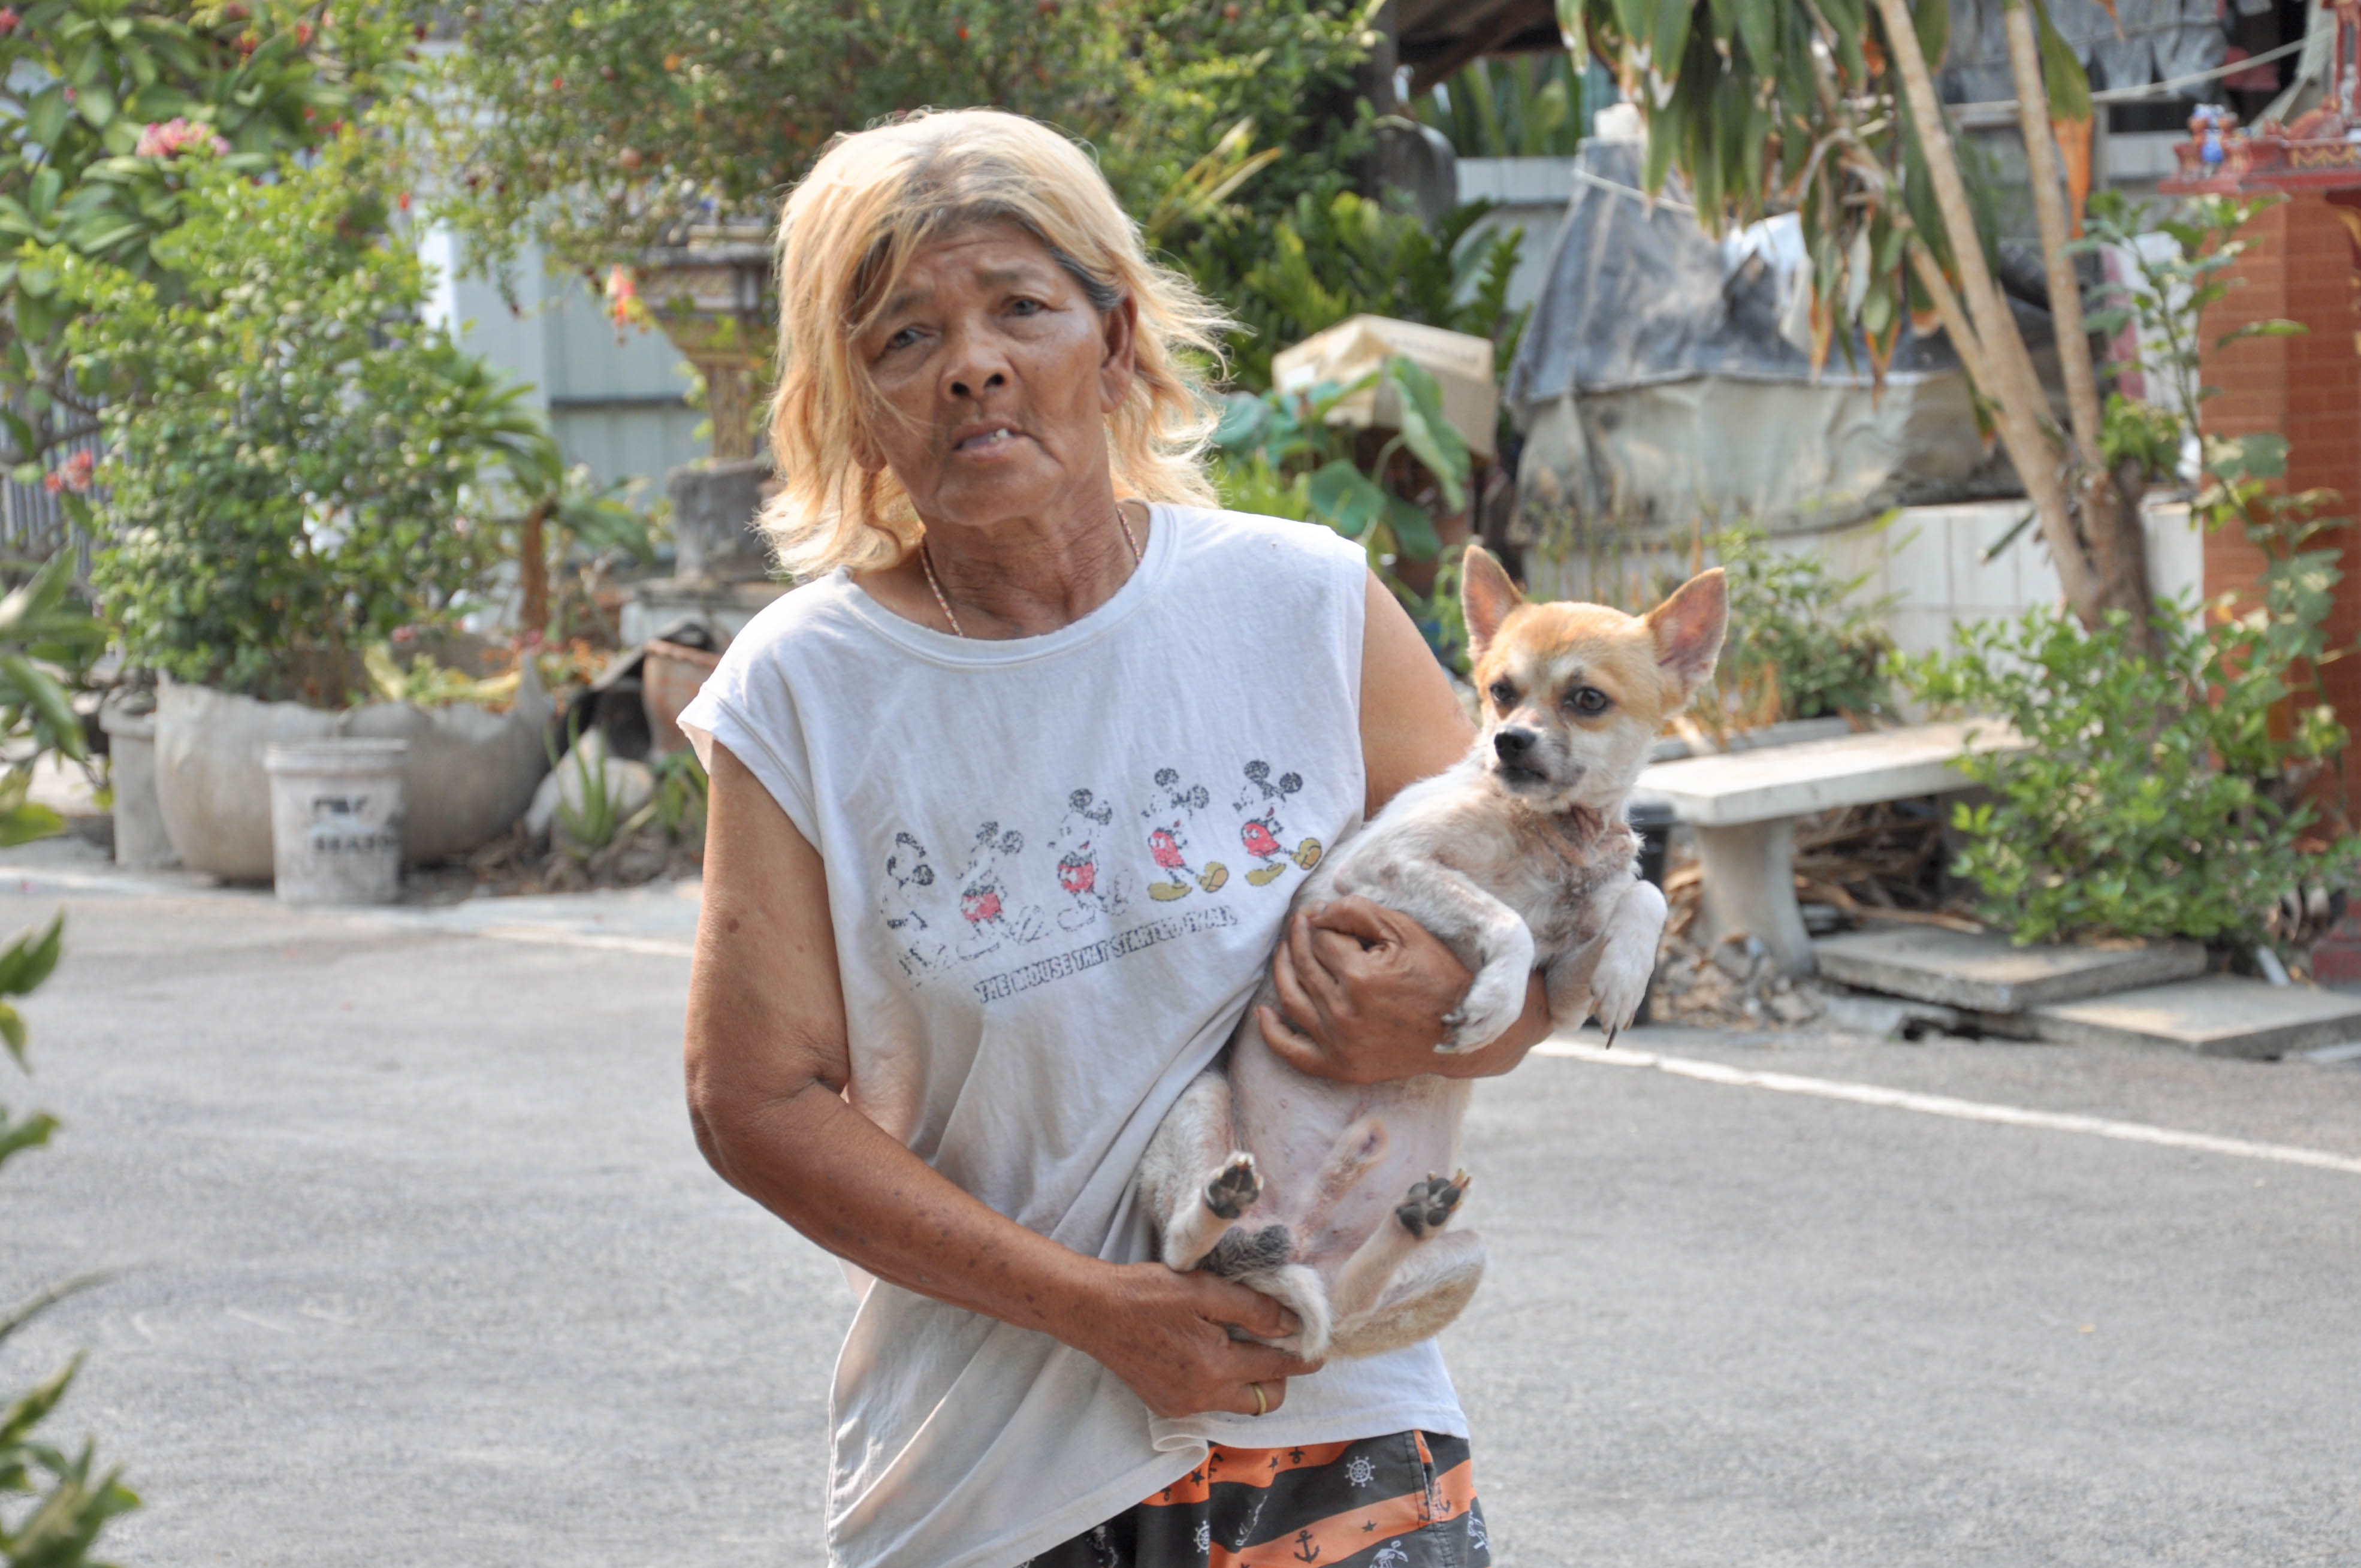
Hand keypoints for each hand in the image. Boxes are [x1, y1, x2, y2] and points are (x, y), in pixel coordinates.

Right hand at [1067, 1263, 1321, 1419]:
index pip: (1276, 1367)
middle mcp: (1202, 1397)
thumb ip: (1252, 1308)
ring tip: (1243, 1346)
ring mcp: (1182, 1406)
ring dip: (1249, 1381)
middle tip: (1277, 1345)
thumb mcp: (1203, 1289)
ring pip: (1237, 1404)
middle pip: (1263, 1401)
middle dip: (1279, 1377)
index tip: (1318, 1348)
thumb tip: (1290, 1324)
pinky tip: (1210, 1353)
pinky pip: (1210, 1402)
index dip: (1302, 1355)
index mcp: (1215, 1368)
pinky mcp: (1166, 1406)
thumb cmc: (1146, 1293)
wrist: (1093, 1312)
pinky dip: (1221, 1383)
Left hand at [1256, 897, 1472, 1084]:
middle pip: (1303, 966)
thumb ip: (1357, 912)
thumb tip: (1316, 912)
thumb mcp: (1405, 931)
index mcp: (1360, 978)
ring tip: (1284, 951)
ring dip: (1281, 971)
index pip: (1321, 940)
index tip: (1324, 914)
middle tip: (1300, 924)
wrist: (1462, 1032)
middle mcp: (1344, 1014)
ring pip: (1292, 1000)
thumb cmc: (1436, 975)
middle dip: (1299, 938)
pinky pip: (1293, 1053)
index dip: (1321, 922)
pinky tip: (1263, 1012)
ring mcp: (1339, 1045)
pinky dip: (1273, 1033)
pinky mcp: (1340, 1067)